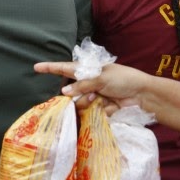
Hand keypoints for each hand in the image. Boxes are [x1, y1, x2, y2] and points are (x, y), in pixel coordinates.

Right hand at [34, 61, 150, 114]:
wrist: (143, 95)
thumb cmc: (124, 80)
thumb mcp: (102, 78)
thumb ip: (82, 85)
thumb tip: (64, 92)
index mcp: (89, 70)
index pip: (66, 68)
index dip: (51, 68)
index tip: (36, 67)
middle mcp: (90, 83)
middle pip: (73, 91)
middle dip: (80, 94)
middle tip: (93, 95)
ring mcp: (96, 96)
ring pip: (82, 103)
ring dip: (91, 103)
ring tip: (103, 99)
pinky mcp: (102, 107)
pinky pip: (93, 112)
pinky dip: (102, 110)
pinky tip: (112, 107)